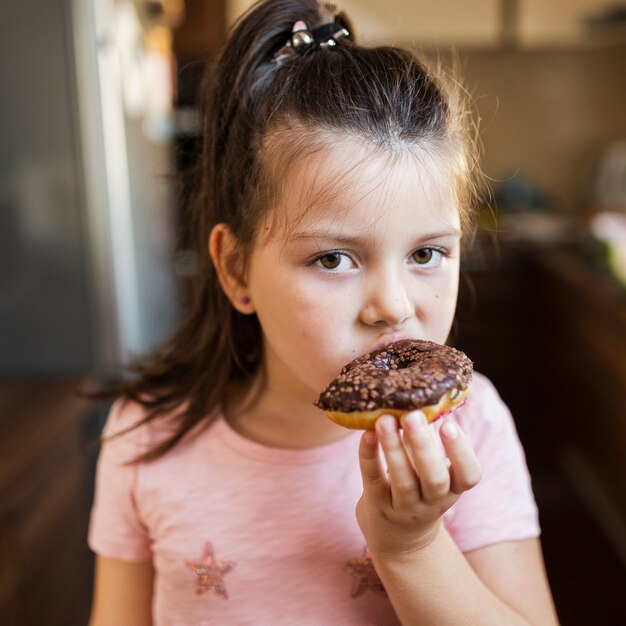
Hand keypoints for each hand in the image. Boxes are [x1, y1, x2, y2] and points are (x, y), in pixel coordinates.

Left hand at [356, 411, 480, 559]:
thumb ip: (432, 445)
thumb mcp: (435, 475)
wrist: (399, 542)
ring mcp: (404, 508)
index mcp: (452, 489)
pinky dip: (369, 455)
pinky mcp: (377, 506)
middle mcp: (432, 502)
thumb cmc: (420, 492)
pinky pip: (373, 479)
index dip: (461, 452)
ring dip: (393, 448)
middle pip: (434, 479)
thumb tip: (426, 396)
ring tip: (385, 419)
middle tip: (413, 415)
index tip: (450, 424)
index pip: (469, 476)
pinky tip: (366, 433)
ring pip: (402, 481)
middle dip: (423, 447)